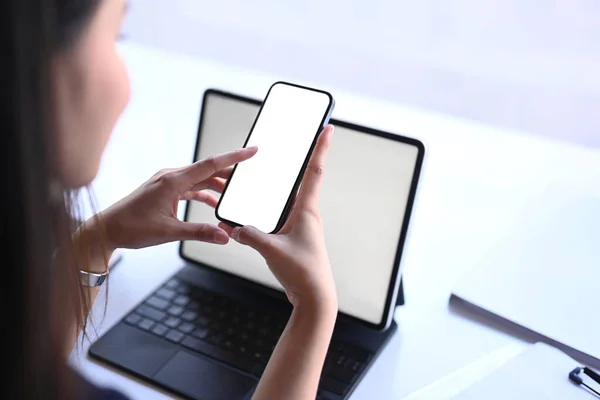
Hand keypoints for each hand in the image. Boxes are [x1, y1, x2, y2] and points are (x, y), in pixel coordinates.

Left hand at [97, 146, 257, 250]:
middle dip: (229, 174)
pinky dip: (204, 194)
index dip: (234, 158)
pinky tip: (213, 204)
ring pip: (200, 179)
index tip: (252, 151)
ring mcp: (167, 183)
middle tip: (249, 178)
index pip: (210, 165)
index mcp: (172, 181)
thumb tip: (224, 236)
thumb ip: (199, 232)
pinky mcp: (164, 191)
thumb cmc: (131, 228)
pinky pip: (190, 188)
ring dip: (217, 186)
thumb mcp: (169, 232)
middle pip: (208, 170)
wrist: (107, 230)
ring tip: (234, 195)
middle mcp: (171, 177)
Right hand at [220, 125, 336, 310]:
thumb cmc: (303, 272)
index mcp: (307, 210)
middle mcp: (305, 213)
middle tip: (288, 141)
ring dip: (274, 188)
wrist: (314, 296)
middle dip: (294, 161)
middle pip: (298, 179)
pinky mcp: (291, 236)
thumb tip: (234, 226)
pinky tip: (250, 212)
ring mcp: (299, 224)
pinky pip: (277, 215)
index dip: (321, 148)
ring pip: (284, 198)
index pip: (314, 171)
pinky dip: (265, 210)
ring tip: (260, 175)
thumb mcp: (273, 251)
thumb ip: (252, 235)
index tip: (328, 128)